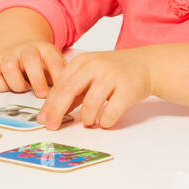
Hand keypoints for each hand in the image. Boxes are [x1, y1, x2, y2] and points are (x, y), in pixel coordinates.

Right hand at [0, 40, 65, 98]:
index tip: (61, 90)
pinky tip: (8, 88)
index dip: (57, 75)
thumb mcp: (55, 66)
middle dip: (37, 79)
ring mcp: (9, 56)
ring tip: (24, 89)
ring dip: (18, 82)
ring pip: (9, 66)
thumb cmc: (41, 64)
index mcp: (45, 50)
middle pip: (30, 58)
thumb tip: (74, 99)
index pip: (53, 59)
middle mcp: (26, 51)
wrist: (19, 47)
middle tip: (42, 94)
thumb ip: (64, 78)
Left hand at [37, 48, 152, 129]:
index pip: (60, 84)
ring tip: (90, 122)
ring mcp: (112, 76)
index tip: (43, 119)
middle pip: (69, 91)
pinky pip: (110, 112)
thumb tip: (53, 112)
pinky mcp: (127, 89)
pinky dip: (105, 121)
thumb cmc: (114, 72)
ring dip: (87, 118)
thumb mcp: (90, 74)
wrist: (145, 65)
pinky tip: (105, 122)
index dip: (50, 103)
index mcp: (83, 61)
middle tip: (52, 126)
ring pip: (90, 104)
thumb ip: (74, 90)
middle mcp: (96, 66)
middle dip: (57, 111)